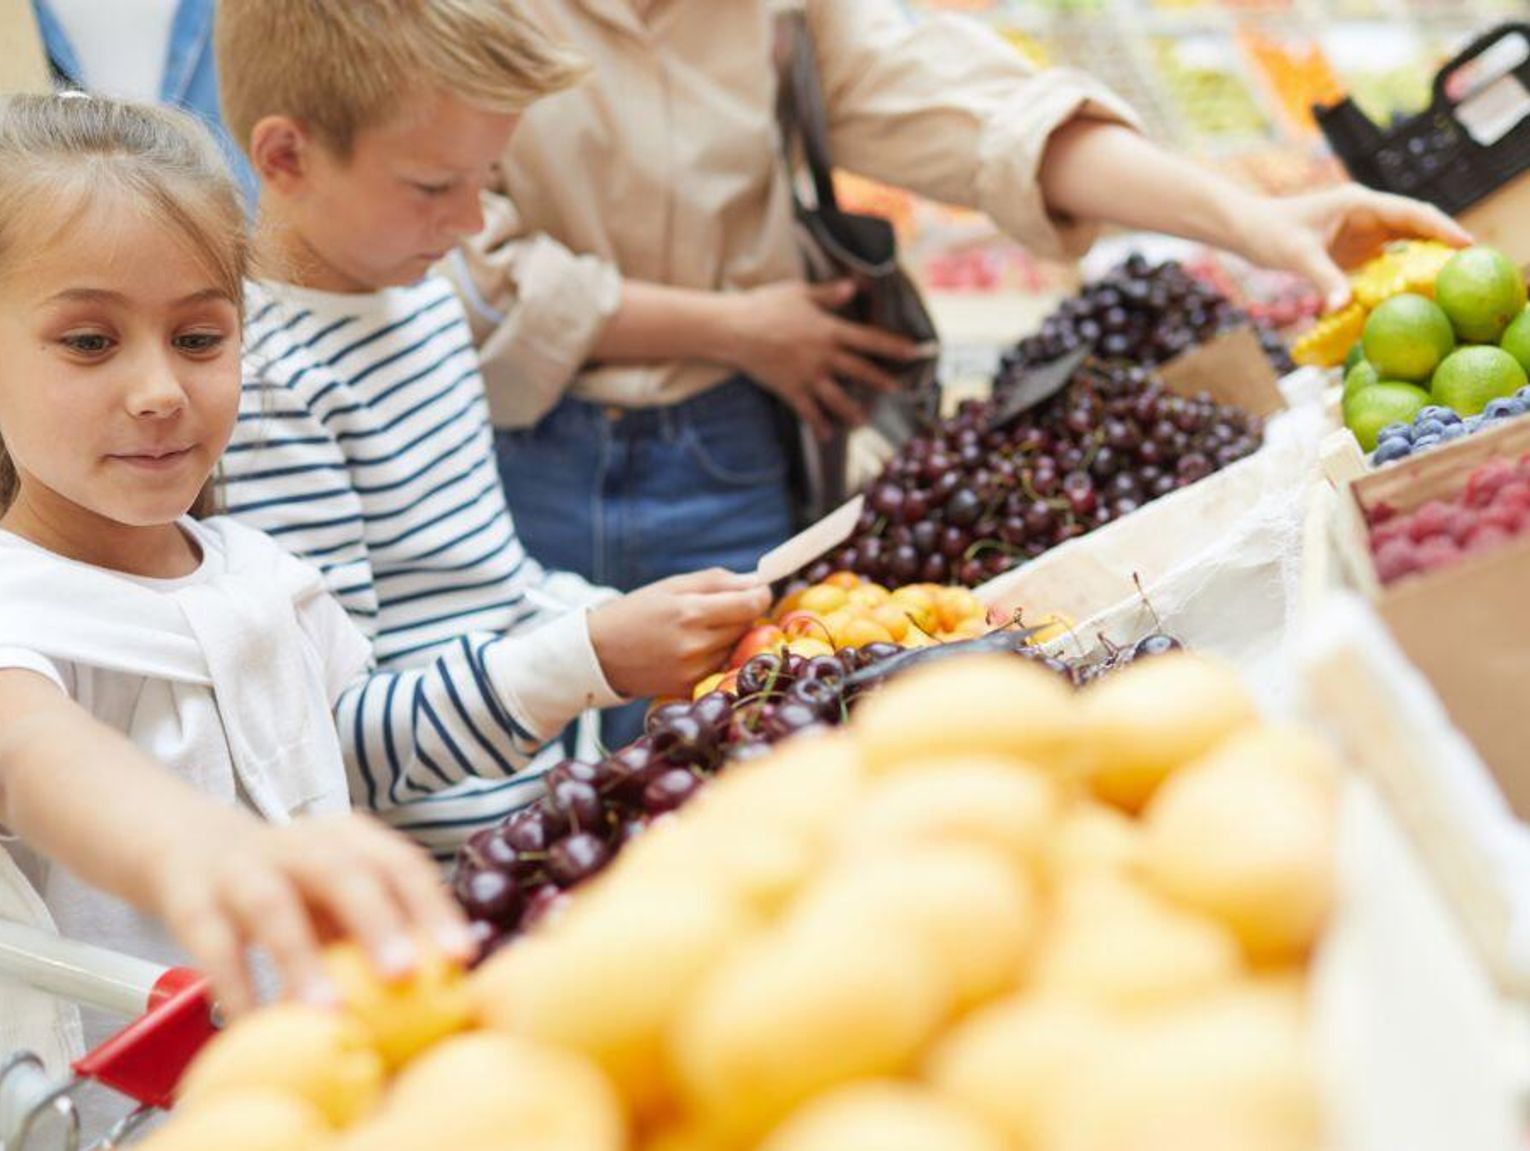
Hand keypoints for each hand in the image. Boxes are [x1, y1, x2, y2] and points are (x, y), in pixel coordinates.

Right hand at [148, 811, 472, 1015]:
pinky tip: (257, 1026)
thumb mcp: (333, 893)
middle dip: (378, 921)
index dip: (432, 906)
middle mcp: (299, 845)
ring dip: (302, 960)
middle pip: (343, 872)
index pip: (400, 863)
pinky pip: (215, 946)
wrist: (186, 843)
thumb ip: (375, 929)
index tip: (461, 955)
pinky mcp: (193, 899)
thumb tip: (439, 990)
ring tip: (329, 1013)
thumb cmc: (288, 883)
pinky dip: (237, 988)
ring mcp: (243, 868)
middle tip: (406, 974)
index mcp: (347, 838)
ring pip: (273, 907)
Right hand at [588, 569, 771, 697]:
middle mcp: (695, 644)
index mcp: (690, 612)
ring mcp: (693, 670)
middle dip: (744, 613)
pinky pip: (721, 666)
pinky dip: (717, 655)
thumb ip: (718, 581)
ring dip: (731, 635)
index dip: (761, 595)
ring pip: (737, 647)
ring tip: (702, 628)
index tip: (758, 590)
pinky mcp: (690, 687)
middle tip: (724, 607)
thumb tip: (758, 581)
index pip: (750, 605)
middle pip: (747, 625)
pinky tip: (695, 648)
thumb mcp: (672, 586)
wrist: (599, 654)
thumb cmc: (636, 612)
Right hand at [724, 281, 921, 439]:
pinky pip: (808, 411)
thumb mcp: (799, 292)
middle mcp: (823, 356)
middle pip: (860, 371)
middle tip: (898, 389)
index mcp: (829, 330)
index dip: (893, 346)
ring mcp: (807, 375)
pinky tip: (828, 435)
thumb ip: (829, 294)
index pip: (869, 339)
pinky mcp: (789, 389)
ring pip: (838, 398)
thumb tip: (855, 286)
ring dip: (853, 411)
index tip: (914, 352)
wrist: (733, 329)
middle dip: (881, 381)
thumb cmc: (765, 305)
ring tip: (864, 421)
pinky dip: (818, 424)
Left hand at [1233, 185, 1471, 310]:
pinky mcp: (1355, 248)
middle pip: (1416, 225)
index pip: (1411, 212)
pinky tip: (1417, 292)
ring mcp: (1362, 230)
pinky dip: (1402, 272)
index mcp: (1360, 203)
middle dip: (1443, 244)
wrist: (1247, 230)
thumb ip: (1323, 280)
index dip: (1441, 228)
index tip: (1466, 244)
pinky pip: (1387, 258)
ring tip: (1452, 282)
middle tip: (1470, 268)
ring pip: (1405, 242)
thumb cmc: (1269, 233)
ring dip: (1425, 259)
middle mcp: (1367, 213)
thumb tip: (1341, 309)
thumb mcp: (1297, 256)